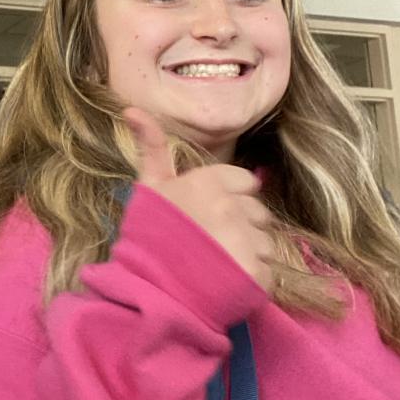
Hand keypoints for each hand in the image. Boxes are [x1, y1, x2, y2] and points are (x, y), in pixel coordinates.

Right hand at [125, 109, 274, 291]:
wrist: (147, 291)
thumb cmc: (146, 237)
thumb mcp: (148, 187)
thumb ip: (151, 148)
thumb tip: (131, 108)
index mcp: (208, 182)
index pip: (245, 182)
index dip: (231, 199)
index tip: (209, 218)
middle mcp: (230, 207)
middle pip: (259, 214)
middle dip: (243, 228)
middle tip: (212, 246)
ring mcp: (244, 241)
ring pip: (266, 245)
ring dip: (248, 257)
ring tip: (218, 268)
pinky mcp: (254, 273)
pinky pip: (267, 274)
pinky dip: (252, 283)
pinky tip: (227, 286)